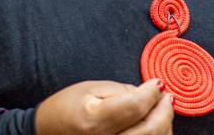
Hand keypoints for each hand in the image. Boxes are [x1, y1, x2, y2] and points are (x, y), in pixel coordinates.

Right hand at [35, 78, 173, 134]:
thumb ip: (123, 91)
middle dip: (165, 110)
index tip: (158, 83)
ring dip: (164, 124)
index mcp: (94, 120)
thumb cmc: (66, 109)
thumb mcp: (91, 89)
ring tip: (162, 109)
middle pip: (150, 129)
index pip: (136, 106)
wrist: (47, 133)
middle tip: (167, 96)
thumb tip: (150, 93)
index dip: (152, 93)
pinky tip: (155, 124)